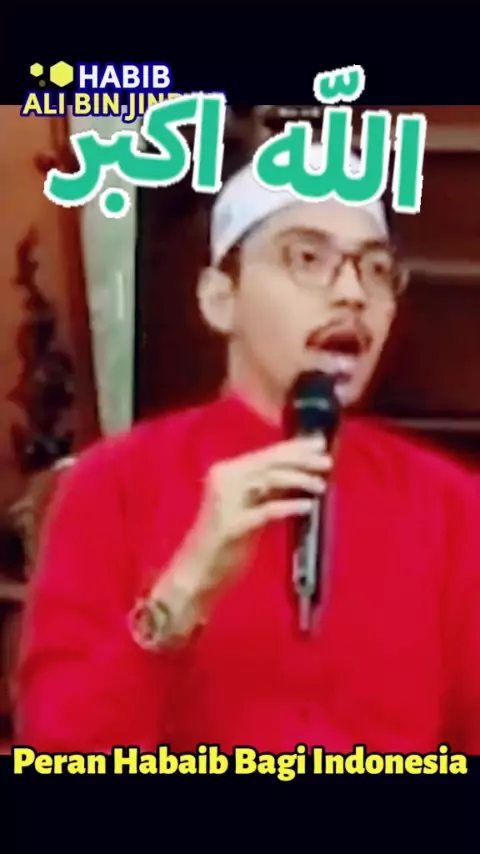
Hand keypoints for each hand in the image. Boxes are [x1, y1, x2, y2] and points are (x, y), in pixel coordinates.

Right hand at [176, 435, 331, 592]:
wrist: (197, 574)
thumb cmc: (226, 543)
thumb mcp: (250, 508)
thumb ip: (271, 489)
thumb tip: (303, 469)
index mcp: (226, 472)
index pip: (266, 454)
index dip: (295, 447)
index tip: (320, 443)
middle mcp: (223, 480)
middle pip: (268, 462)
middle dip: (301, 459)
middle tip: (327, 462)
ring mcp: (226, 502)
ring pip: (267, 480)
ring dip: (298, 479)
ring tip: (321, 485)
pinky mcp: (231, 526)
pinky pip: (266, 511)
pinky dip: (289, 506)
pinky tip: (308, 506)